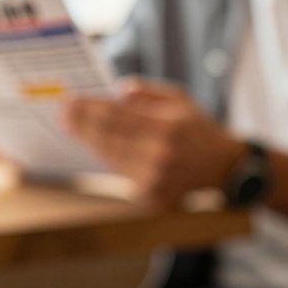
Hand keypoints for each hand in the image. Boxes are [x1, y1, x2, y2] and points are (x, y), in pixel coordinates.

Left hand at [62, 79, 246, 207]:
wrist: (224, 167)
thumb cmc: (198, 128)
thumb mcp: (181, 99)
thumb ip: (149, 91)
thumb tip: (117, 92)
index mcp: (167, 128)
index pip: (116, 117)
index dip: (89, 109)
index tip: (70, 101)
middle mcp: (160, 156)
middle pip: (107, 138)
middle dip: (82, 124)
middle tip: (63, 113)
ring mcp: (155, 180)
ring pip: (110, 157)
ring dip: (90, 141)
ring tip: (74, 127)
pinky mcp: (152, 196)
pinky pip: (121, 173)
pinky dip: (107, 158)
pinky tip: (97, 146)